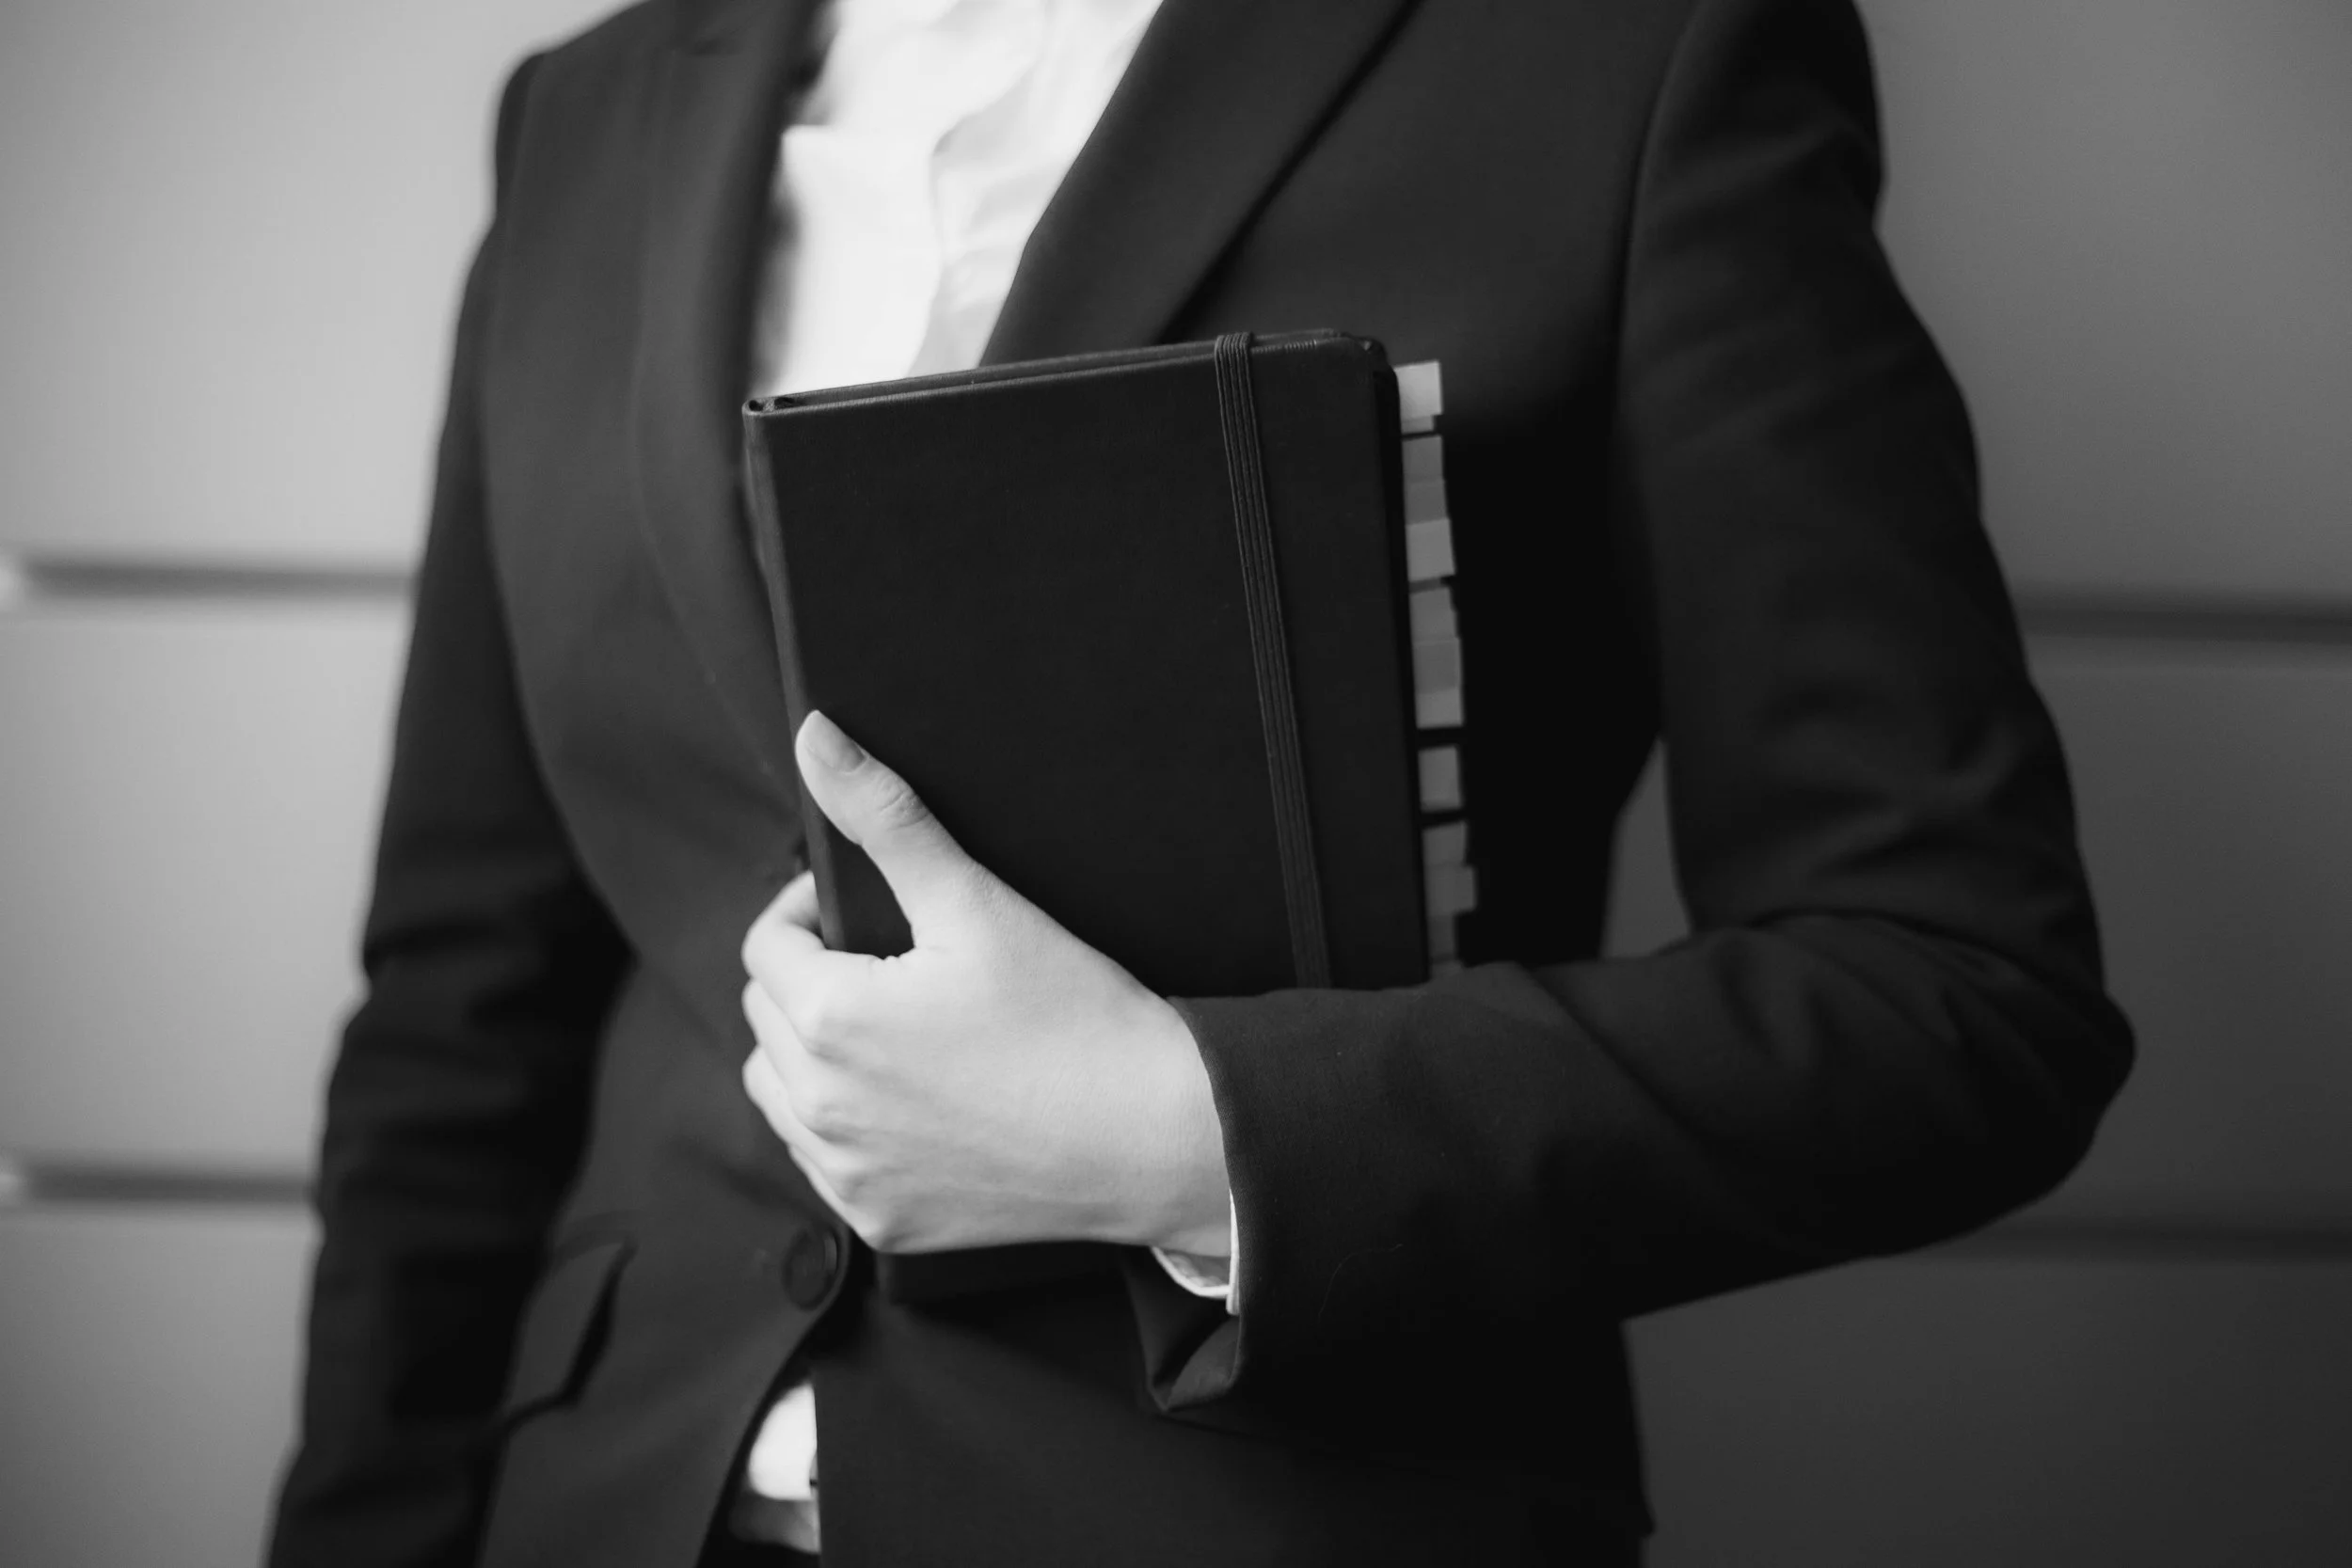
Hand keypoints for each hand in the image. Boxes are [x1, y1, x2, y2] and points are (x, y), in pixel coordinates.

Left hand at [740, 711, 1232, 1255]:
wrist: (1155, 1136)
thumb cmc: (1075, 1016)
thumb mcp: (978, 901)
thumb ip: (887, 816)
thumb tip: (818, 735)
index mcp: (828, 1020)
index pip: (765, 944)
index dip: (809, 910)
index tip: (870, 908)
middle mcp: (819, 1107)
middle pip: (766, 1017)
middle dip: (812, 978)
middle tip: (895, 964)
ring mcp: (847, 1174)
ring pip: (780, 1095)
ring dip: (812, 1055)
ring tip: (895, 1029)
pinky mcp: (882, 1220)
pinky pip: (825, 1162)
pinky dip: (847, 1127)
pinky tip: (916, 1099)